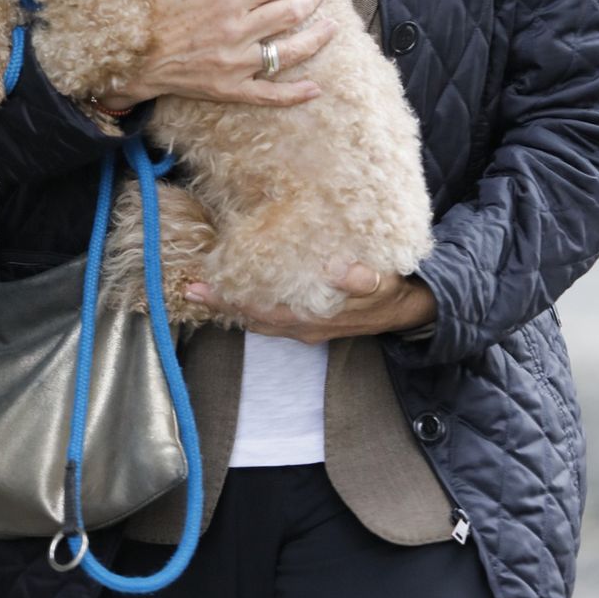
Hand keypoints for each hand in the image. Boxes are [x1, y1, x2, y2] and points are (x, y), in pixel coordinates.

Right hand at [103, 0, 336, 108]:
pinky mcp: (231, 90)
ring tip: (330, 27)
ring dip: (315, 38)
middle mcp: (238, 31)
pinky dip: (295, 93)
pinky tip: (315, 88)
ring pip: (289, 51)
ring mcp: (237, 63)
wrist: (129, 57)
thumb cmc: (149, 9)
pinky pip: (270, 94)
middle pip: (289, 13)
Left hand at [185, 263, 437, 341]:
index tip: (201, 288)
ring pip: (259, 319)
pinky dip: (251, 305)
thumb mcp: (383, 283)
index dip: (229, 301)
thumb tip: (335, 270)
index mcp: (312, 319)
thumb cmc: (392, 291)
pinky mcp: (309, 320)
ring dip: (232, 305)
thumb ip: (361, 280)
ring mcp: (304, 326)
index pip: (260, 311)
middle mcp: (302, 327)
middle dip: (221, 304)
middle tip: (189, 287)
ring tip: (206, 288)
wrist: (409, 310)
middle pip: (251, 318)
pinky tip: (241, 288)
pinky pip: (271, 315)